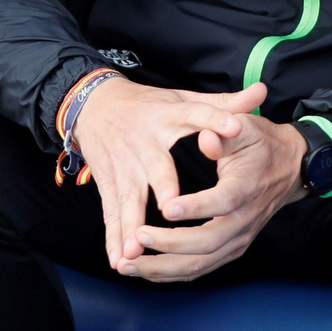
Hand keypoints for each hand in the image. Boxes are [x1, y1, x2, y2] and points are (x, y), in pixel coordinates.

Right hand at [72, 77, 264, 271]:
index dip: (212, 119)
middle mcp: (143, 144)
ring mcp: (123, 165)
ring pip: (129, 199)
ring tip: (135, 250)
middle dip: (162, 187)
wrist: (91, 102)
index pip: (195, 114)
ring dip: (131, 226)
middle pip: (155, 167)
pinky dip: (113, 236)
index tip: (232, 127)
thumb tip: (260, 91)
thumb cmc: (145, 105)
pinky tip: (119, 259)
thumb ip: (224, 102)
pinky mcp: (108, 181)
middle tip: (170, 209)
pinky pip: (111, 212)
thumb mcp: (181, 98)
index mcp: (167, 118)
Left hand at [125, 106, 307, 281]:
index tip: (165, 208)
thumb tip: (206, 140)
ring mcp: (238, 237)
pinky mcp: (230, 247)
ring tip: (128, 265)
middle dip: (170, 243)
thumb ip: (223, 133)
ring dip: (163, 267)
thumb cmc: (259, 144)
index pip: (223, 202)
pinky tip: (144, 270)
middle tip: (137, 235)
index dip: (196, 207)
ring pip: (202, 262)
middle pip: (208, 242)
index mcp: (245, 188)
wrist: (289, 167)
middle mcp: (243, 219)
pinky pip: (201, 266)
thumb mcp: (245, 129)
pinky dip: (171, 272)